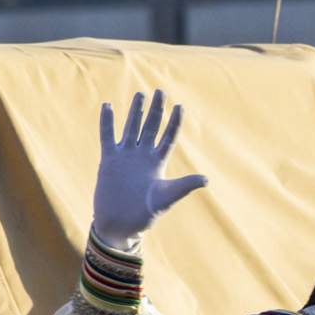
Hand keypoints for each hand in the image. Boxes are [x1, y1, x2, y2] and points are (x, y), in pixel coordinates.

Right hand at [92, 90, 209, 242]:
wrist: (119, 223)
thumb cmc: (144, 213)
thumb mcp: (166, 198)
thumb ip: (184, 186)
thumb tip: (206, 180)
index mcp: (158, 163)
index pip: (168, 137)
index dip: (174, 122)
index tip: (180, 106)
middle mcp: (142, 156)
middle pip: (151, 126)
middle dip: (156, 109)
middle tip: (160, 91)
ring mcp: (125, 156)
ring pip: (131, 128)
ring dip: (135, 112)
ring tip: (141, 94)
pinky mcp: (109, 160)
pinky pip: (107, 136)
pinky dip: (107, 122)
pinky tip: (108, 106)